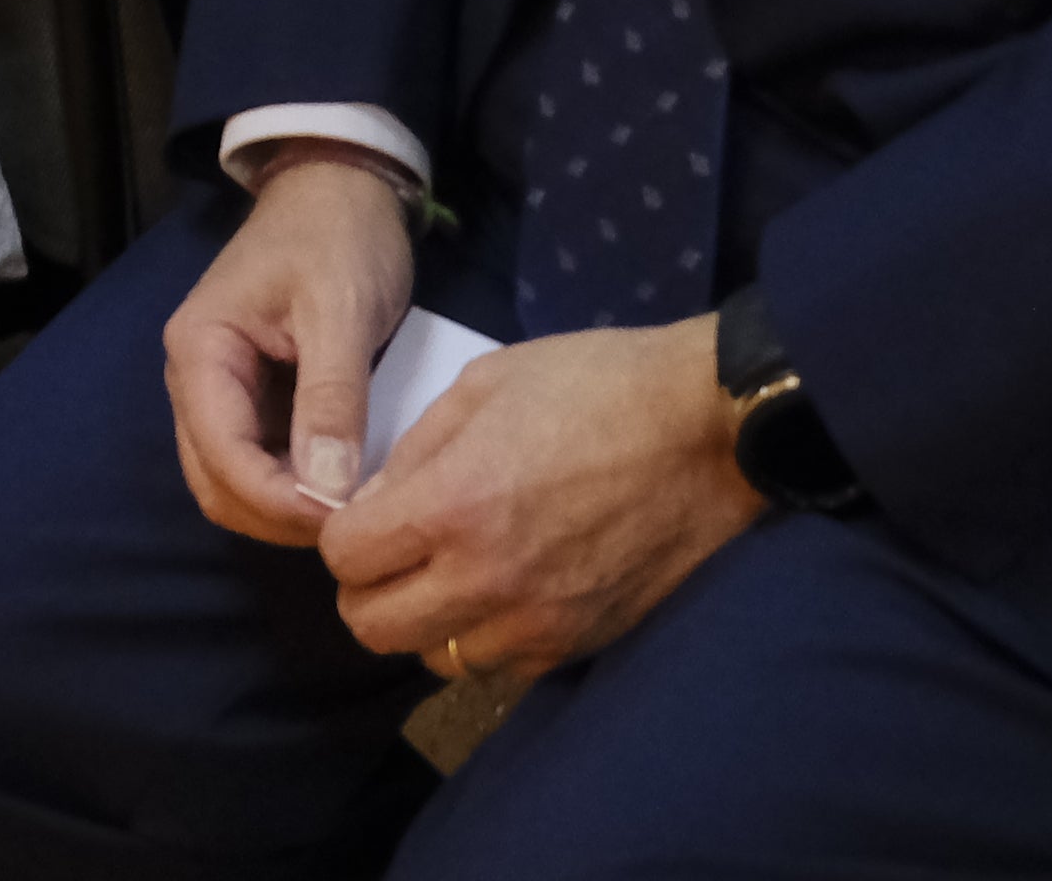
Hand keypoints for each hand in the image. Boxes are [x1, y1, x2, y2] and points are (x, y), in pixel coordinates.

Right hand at [166, 148, 418, 542]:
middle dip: (276, 514)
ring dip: (284, 508)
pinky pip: (259, 460)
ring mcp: (221, 390)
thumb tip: (327, 490)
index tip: (341, 517)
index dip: (276, 499)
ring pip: (234, 481)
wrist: (342, 188)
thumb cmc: (338, 236)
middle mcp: (196, 379)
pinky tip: (342, 486)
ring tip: (350, 510)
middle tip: (350, 523)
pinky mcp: (253, 397)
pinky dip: (294, 485)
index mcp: (200, 351)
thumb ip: (331, 397)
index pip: (221, 456)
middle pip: (216, 482)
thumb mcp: (341, 309)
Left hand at [318, 315, 760, 681]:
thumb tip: (368, 509)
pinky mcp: (581, 645)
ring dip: (430, 621)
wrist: (709, 431)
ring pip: (436, 659)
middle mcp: (488, 580)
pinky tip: (508, 590)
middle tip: (394, 554)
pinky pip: (502, 668)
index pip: (345, 560)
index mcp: (455, 504)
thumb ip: (414, 452)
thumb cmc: (596, 385)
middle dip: (368, 591)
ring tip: (455, 572)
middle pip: (374, 629)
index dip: (343, 535)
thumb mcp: (485, 384)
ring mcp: (538, 623)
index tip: (367, 515)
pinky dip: (488, 638)